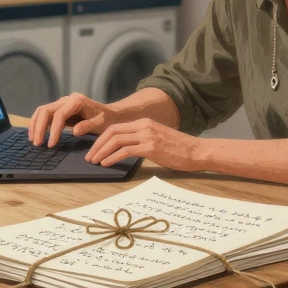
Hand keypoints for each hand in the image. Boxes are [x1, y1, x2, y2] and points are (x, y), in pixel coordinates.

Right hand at [28, 92, 119, 146]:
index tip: (51, 144)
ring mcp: (61, 103)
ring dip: (35, 125)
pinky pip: (44, 114)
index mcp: (77, 101)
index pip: (60, 114)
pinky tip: (35, 135)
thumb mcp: (100, 124)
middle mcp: (67, 99)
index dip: (54, 130)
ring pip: (42, 111)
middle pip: (46, 110)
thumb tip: (74, 131)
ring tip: (33, 141)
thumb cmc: (105, 119)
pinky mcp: (59, 108)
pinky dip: (37, 123)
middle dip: (39, 127)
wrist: (109, 114)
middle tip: (37, 144)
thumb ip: (88, 126)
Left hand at [85, 118, 201, 169]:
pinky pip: (125, 151)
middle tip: (90, 157)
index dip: (101, 139)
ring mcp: (147, 136)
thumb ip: (143, 139)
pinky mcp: (151, 147)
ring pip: (116, 140)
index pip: (115, 127)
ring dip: (102, 151)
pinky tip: (107, 164)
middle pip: (112, 131)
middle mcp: (144, 126)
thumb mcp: (158, 138)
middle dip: (97, 144)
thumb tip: (125, 149)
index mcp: (144, 123)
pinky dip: (112, 157)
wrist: (197, 151)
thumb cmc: (179, 149)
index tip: (94, 150)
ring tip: (95, 161)